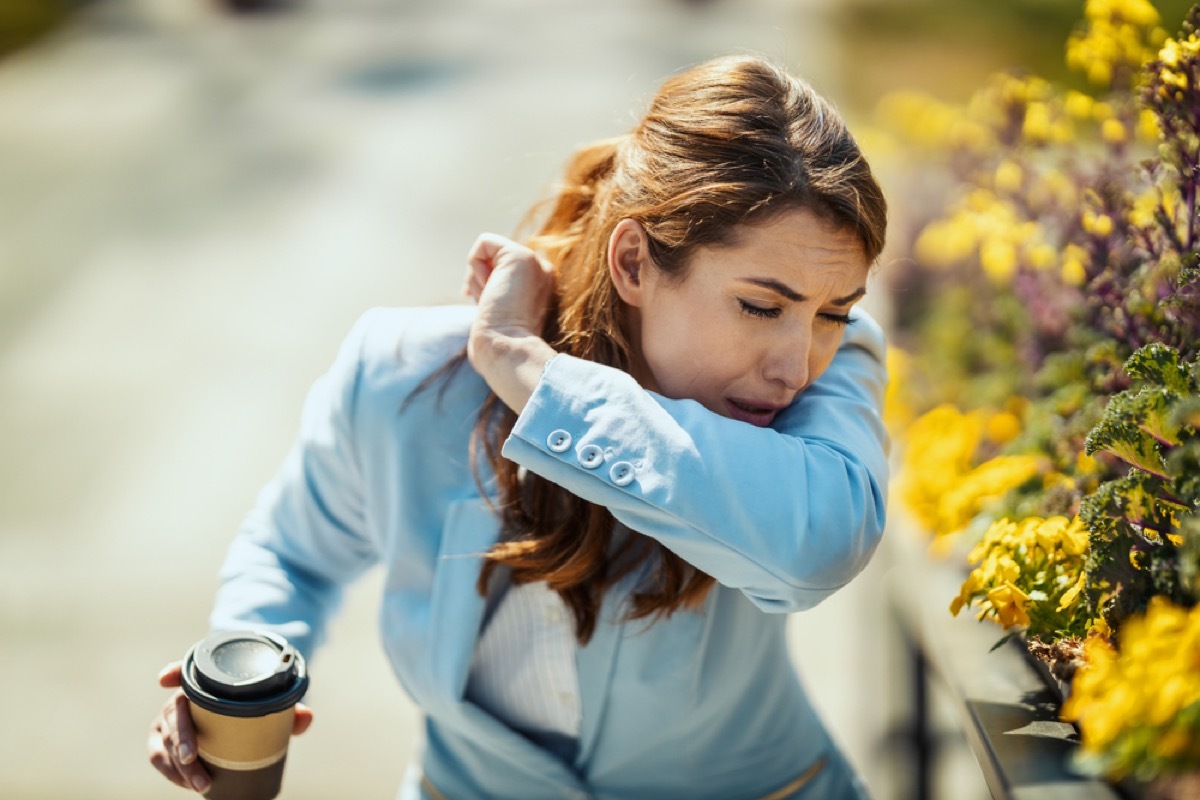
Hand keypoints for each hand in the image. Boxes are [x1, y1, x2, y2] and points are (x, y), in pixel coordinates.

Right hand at [148, 661, 313, 792]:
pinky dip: (171, 772)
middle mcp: (181, 697)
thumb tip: (306, 716)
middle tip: (194, 758)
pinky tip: (187, 784)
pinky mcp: (160, 741)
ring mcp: (167, 719)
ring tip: (201, 783)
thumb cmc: (250, 712)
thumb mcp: (269, 710)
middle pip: (173, 711)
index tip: (165, 679)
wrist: (233, 727)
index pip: (184, 669)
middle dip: (180, 736)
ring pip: (163, 739)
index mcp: (205, 683)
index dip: (173, 671)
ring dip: (177, 763)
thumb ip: (288, 712)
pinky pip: (157, 756)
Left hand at [464, 234, 557, 412]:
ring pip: (488, 252)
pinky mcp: (521, 256)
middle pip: (494, 259)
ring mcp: (536, 262)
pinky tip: (489, 287)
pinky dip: (476, 264)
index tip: (488, 307)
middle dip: (481, 281)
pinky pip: (484, 242)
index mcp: (541, 286)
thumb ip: (495, 293)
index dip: (486, 285)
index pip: (502, 270)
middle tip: (491, 305)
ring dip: (477, 277)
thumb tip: (471, 286)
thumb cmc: (499, 343)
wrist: (507, 349)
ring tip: (491, 300)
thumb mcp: (499, 314)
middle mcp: (542, 271)